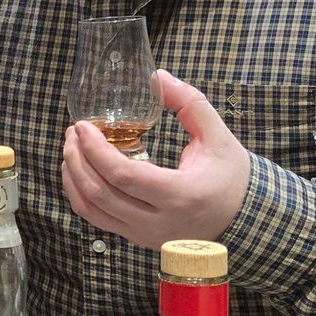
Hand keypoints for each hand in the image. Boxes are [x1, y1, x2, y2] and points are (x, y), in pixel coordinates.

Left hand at [62, 69, 249, 249]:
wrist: (245, 220)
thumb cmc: (231, 177)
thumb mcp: (219, 137)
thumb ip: (190, 103)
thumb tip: (157, 76)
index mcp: (180, 195)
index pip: (122, 175)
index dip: (94, 150)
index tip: (82, 126)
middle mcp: (159, 222)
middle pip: (99, 193)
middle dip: (77, 159)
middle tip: (72, 133)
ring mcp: (145, 234)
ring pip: (92, 210)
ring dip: (73, 178)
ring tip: (71, 149)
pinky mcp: (137, 238)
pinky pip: (97, 220)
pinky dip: (80, 195)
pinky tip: (78, 173)